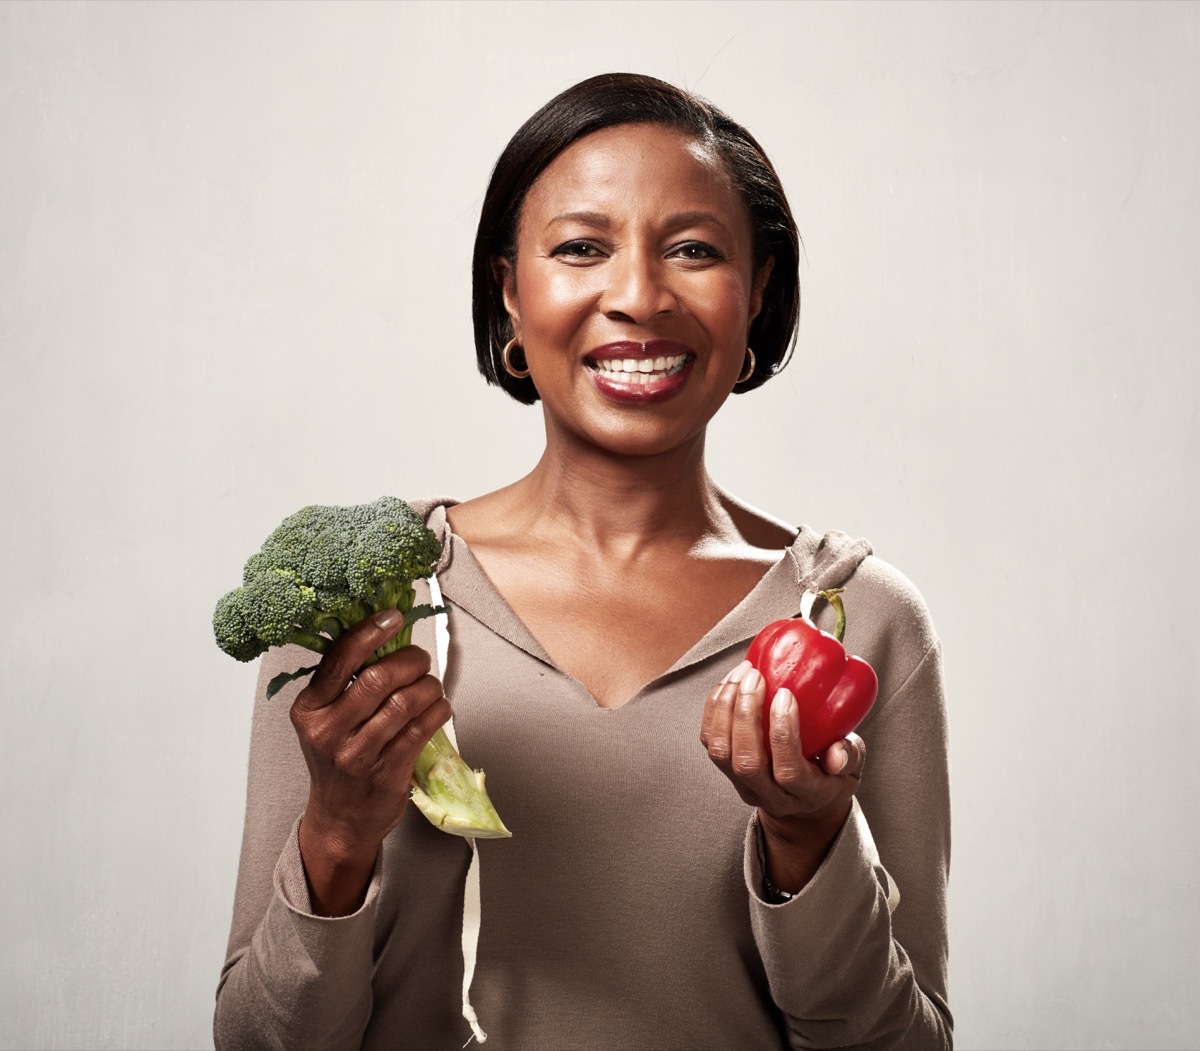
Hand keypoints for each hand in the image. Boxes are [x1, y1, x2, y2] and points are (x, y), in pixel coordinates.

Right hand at [290, 609, 450, 914]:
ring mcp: (357, 755)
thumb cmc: (337, 760)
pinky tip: (439, 707)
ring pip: (406, 702)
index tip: (394, 616)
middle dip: (410, 661)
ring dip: (429, 686)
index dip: (371, 632)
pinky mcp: (386, 773)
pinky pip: (422, 729)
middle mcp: (328, 731)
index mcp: (309, 709)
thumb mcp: (325, 721)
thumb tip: (387, 634)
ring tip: (432, 686)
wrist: (340, 819)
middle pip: (378, 678)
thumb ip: (346, 683)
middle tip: (421, 660)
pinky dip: (438, 710)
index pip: (339, 659)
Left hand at [701, 660, 865, 892]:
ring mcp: (743, 785)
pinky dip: (713, 709)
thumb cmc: (832, 775)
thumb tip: (837, 752)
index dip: (783, 733)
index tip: (785, 695)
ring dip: (725, 708)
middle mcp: (769, 795)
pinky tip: (727, 684)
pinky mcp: (726, 770)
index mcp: (805, 794)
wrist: (804, 800)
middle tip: (755, 677)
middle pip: (747, 762)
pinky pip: (709, 740)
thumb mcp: (853, 769)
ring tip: (740, 675)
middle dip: (746, 715)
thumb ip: (850, 757)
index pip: (788, 771)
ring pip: (720, 752)